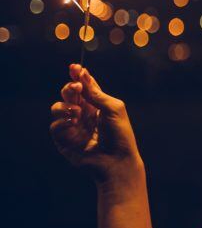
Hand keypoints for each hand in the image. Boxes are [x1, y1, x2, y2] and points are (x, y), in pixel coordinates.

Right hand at [49, 64, 142, 183]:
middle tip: (76, 87)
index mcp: (97, 105)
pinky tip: (73, 123)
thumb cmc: (120, 135)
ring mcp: (73, 126)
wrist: (117, 160)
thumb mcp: (113, 108)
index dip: (78, 76)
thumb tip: (82, 74)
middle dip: (70, 88)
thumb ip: (96, 93)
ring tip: (77, 112)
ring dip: (65, 106)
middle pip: (68, 93)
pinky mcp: (64, 140)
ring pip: (57, 107)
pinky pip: (55, 126)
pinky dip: (62, 122)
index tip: (74, 67)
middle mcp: (83, 114)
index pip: (84, 87)